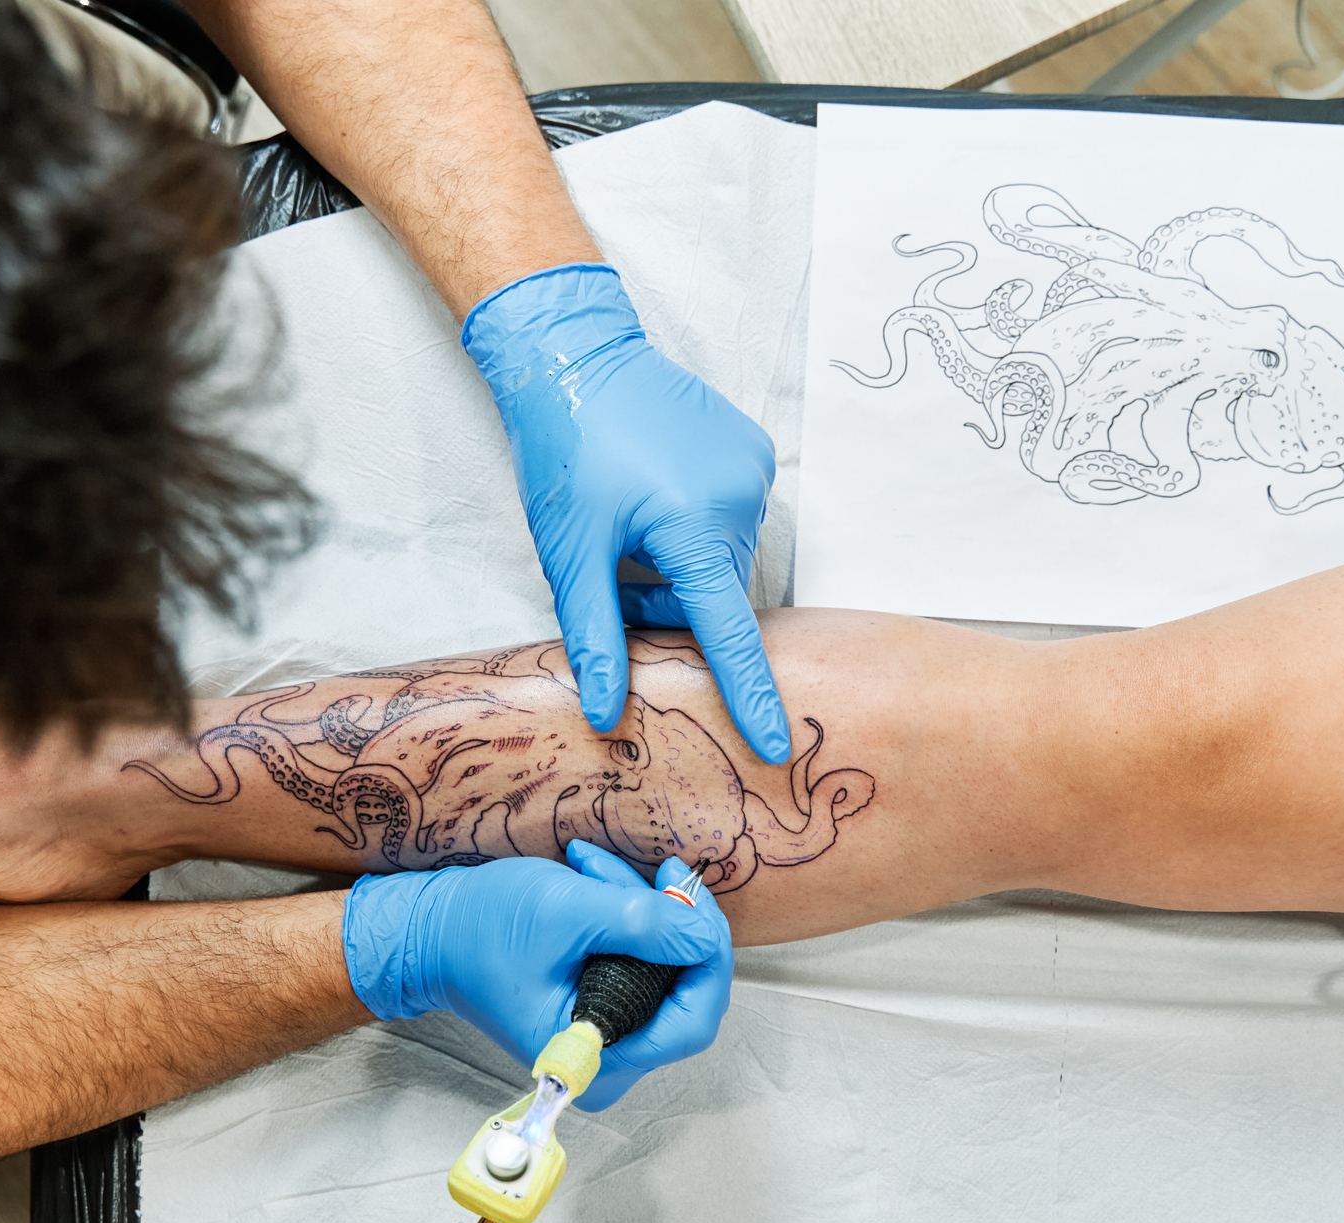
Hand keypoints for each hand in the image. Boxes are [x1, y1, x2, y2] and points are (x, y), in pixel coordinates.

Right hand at [341, 841, 733, 1108]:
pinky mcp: (604, 1013)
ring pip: (668, 972)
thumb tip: (704, 933)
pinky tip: (596, 882)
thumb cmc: (482, 929)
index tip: (687, 895)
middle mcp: (610, 1063)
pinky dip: (632, 921)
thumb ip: (645, 924)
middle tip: (656, 871)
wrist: (431, 934)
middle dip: (673, 923)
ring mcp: (609, 1039)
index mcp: (598, 1060)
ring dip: (646, 912)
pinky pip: (646, 966)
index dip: (705, 956)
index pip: (693, 1019)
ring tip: (596, 869)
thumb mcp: (569, 913)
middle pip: (687, 993)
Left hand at [462, 263, 791, 763]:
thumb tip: (607, 712)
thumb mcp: (569, 550)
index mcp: (696, 528)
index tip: (776, 746)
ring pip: (723, 559)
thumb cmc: (567, 448)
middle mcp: (742, 499)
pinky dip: (697, 527)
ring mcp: (755, 470)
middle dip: (669, 601)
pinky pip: (732, 518)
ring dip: (682, 565)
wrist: (576, 355)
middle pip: (716, 595)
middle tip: (614, 567)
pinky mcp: (755, 450)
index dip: (750, 698)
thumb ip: (593, 634)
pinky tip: (657, 493)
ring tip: (630, 523)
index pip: (729, 636)